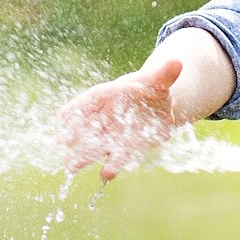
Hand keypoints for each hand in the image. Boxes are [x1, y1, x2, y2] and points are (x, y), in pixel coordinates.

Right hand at [57, 60, 182, 180]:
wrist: (156, 105)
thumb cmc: (148, 89)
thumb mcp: (156, 81)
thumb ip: (164, 74)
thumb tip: (178, 63)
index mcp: (108, 94)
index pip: (90, 100)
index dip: (76, 108)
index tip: (62, 116)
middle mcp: (105, 116)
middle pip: (86, 126)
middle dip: (74, 134)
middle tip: (61, 143)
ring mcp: (112, 135)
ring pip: (95, 145)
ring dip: (84, 156)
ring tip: (70, 167)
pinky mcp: (124, 149)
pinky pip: (115, 158)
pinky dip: (111, 166)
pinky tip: (106, 176)